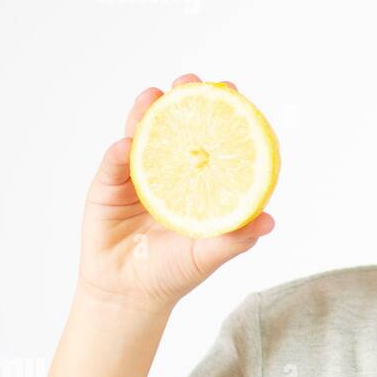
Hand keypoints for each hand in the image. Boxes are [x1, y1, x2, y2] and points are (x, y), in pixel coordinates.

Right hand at [76, 73, 275, 314]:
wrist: (130, 294)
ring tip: (153, 96)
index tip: (233, 91)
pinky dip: (118, 154)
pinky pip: (112, 167)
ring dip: (145, 114)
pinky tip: (125, 145)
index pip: (210, 138)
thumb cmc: (175, 271)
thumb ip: (236, 238)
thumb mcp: (209, 254)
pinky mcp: (106, 189)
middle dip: (181, 101)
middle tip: (189, 82)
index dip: (220, 113)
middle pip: (174, 127)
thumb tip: (270, 221)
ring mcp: (135, 176)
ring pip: (140, 137)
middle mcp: (168, 170)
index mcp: (197, 179)